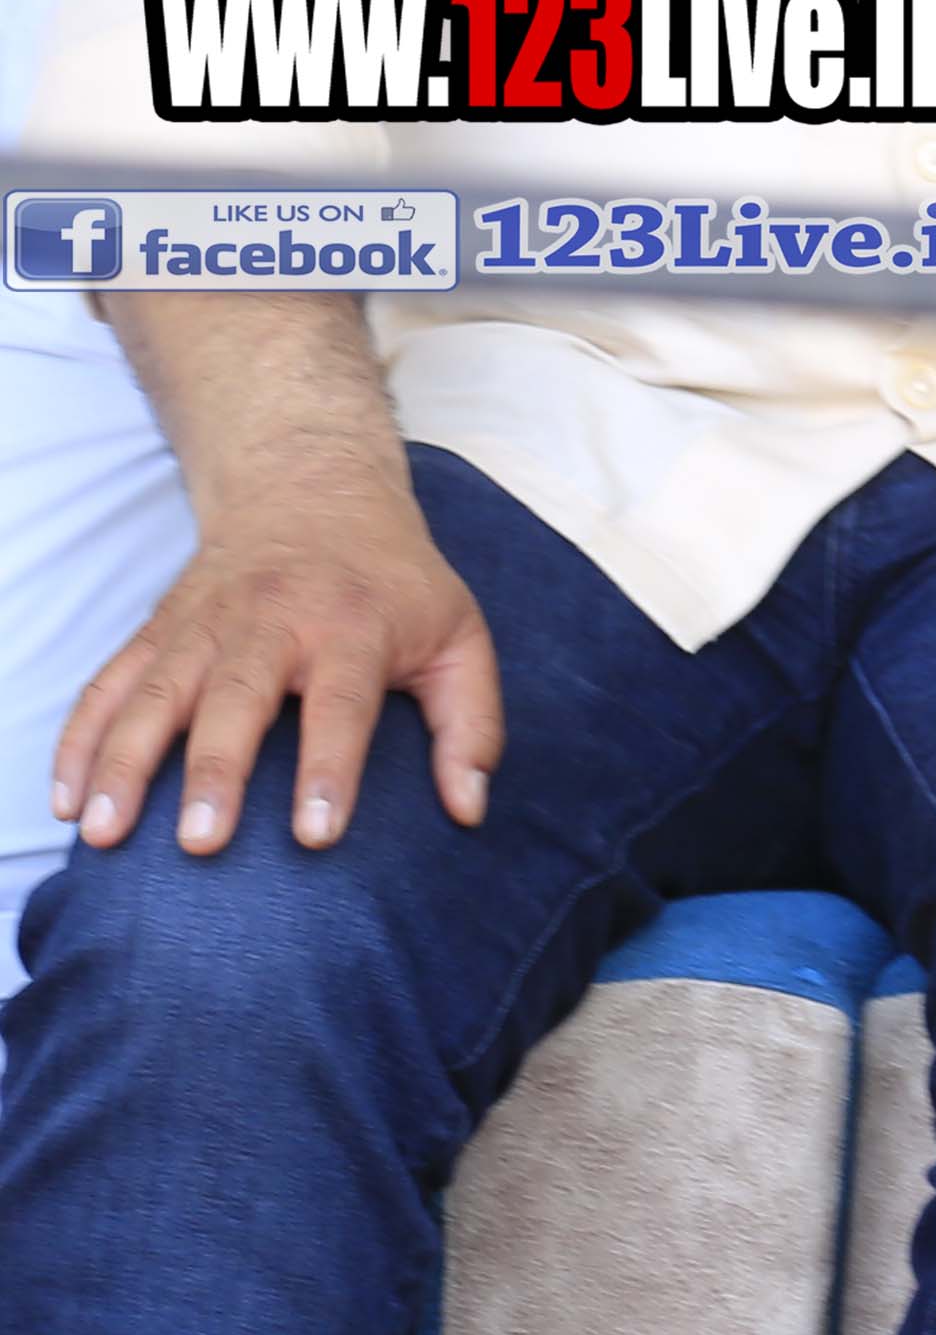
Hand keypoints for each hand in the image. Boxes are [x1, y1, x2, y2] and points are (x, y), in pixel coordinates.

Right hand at [54, 473, 498, 854]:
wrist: (313, 489)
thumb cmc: (396, 583)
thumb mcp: (460, 635)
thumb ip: (472, 723)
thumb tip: (469, 810)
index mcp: (354, 626)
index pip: (343, 702)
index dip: (331, 768)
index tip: (316, 836)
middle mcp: (272, 621)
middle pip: (236, 698)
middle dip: (215, 770)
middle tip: (200, 844)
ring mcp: (205, 625)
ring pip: (155, 694)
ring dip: (123, 763)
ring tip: (101, 834)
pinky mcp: (159, 631)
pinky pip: (109, 686)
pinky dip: (80, 740)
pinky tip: (65, 799)